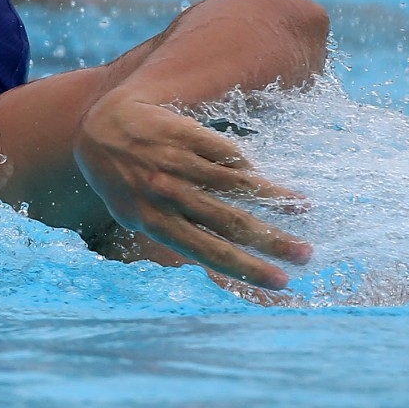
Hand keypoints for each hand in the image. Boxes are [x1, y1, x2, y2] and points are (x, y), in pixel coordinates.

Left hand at [73, 91, 311, 288]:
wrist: (102, 125)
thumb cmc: (122, 179)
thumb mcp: (136, 212)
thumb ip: (173, 232)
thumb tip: (220, 259)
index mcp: (153, 221)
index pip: (208, 251)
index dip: (247, 267)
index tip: (282, 282)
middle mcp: (165, 193)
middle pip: (228, 222)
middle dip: (272, 241)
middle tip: (307, 254)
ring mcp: (175, 161)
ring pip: (234, 184)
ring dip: (274, 198)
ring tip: (303, 208)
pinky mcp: (184, 133)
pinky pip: (226, 154)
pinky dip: (249, 168)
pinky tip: (267, 179)